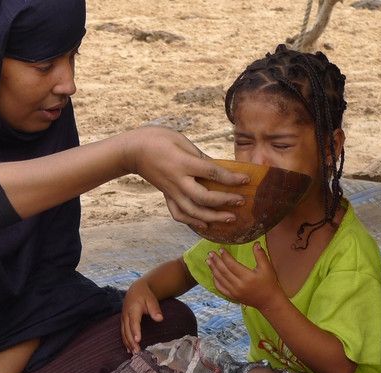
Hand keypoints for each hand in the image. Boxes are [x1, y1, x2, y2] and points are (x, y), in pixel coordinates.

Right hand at [121, 280, 163, 352]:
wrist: (136, 290)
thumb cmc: (145, 295)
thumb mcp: (152, 300)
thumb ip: (155, 309)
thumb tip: (159, 319)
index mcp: (133, 309)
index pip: (134, 322)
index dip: (135, 331)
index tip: (137, 340)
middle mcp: (126, 315)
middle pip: (127, 330)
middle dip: (131, 341)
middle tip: (137, 352)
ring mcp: (123, 319)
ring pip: (124, 333)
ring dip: (128, 343)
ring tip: (133, 353)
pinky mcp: (123, 322)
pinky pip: (123, 333)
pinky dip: (125, 341)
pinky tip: (129, 349)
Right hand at [122, 127, 248, 228]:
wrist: (133, 151)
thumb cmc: (158, 139)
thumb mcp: (182, 141)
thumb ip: (200, 156)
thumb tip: (219, 168)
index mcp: (183, 163)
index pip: (212, 173)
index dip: (231, 178)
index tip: (247, 180)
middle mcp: (178, 181)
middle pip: (204, 198)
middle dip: (224, 202)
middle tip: (241, 202)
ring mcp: (171, 191)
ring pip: (193, 211)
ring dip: (213, 217)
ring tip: (230, 218)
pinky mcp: (166, 196)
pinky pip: (179, 214)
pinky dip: (193, 222)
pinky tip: (206, 225)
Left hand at [207, 242, 283, 309]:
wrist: (269, 301)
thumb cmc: (269, 283)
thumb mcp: (267, 268)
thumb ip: (260, 255)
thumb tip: (256, 243)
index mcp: (247, 277)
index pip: (232, 264)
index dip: (225, 256)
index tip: (220, 249)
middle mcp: (238, 285)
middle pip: (223, 271)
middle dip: (216, 261)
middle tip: (210, 253)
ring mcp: (234, 292)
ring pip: (220, 279)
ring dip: (213, 269)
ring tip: (208, 261)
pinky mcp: (232, 296)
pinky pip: (220, 288)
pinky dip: (215, 280)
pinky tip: (213, 273)